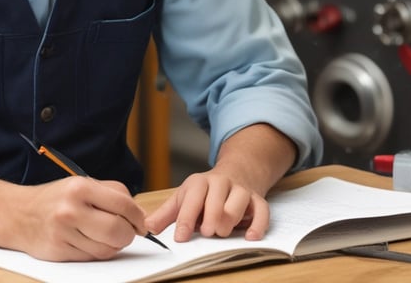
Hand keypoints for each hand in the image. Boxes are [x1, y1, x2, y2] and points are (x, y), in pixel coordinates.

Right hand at [16, 176, 148, 260]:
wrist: (18, 214)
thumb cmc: (55, 198)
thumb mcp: (80, 184)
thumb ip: (111, 193)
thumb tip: (139, 213)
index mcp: (80, 187)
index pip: (123, 204)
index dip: (138, 217)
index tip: (141, 223)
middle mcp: (71, 209)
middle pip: (118, 230)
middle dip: (128, 234)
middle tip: (126, 232)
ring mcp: (64, 232)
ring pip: (107, 249)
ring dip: (113, 245)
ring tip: (105, 235)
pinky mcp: (59, 251)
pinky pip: (92, 258)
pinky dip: (97, 252)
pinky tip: (90, 241)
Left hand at [145, 170, 269, 242]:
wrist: (235, 173)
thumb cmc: (204, 192)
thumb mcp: (183, 198)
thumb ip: (166, 214)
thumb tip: (148, 227)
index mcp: (199, 182)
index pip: (192, 201)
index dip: (185, 220)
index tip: (181, 238)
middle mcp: (220, 182)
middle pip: (216, 205)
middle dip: (211, 222)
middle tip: (207, 232)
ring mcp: (240, 189)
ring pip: (238, 205)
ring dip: (229, 223)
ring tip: (223, 230)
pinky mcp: (258, 199)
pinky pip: (262, 212)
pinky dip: (257, 226)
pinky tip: (249, 237)